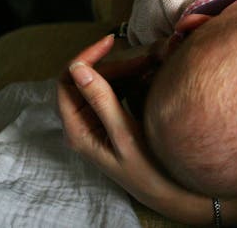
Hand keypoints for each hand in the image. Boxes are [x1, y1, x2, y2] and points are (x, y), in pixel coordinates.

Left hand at [57, 35, 210, 224]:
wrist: (169, 193)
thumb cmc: (147, 171)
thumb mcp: (125, 135)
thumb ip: (102, 101)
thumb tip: (78, 68)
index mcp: (78, 129)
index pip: (67, 80)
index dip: (85, 57)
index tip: (111, 42)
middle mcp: (83, 124)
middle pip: (87, 79)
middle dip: (114, 62)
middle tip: (146, 57)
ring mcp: (98, 122)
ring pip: (103, 82)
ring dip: (124, 68)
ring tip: (152, 62)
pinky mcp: (114, 120)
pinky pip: (116, 90)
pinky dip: (132, 78)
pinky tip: (151, 75)